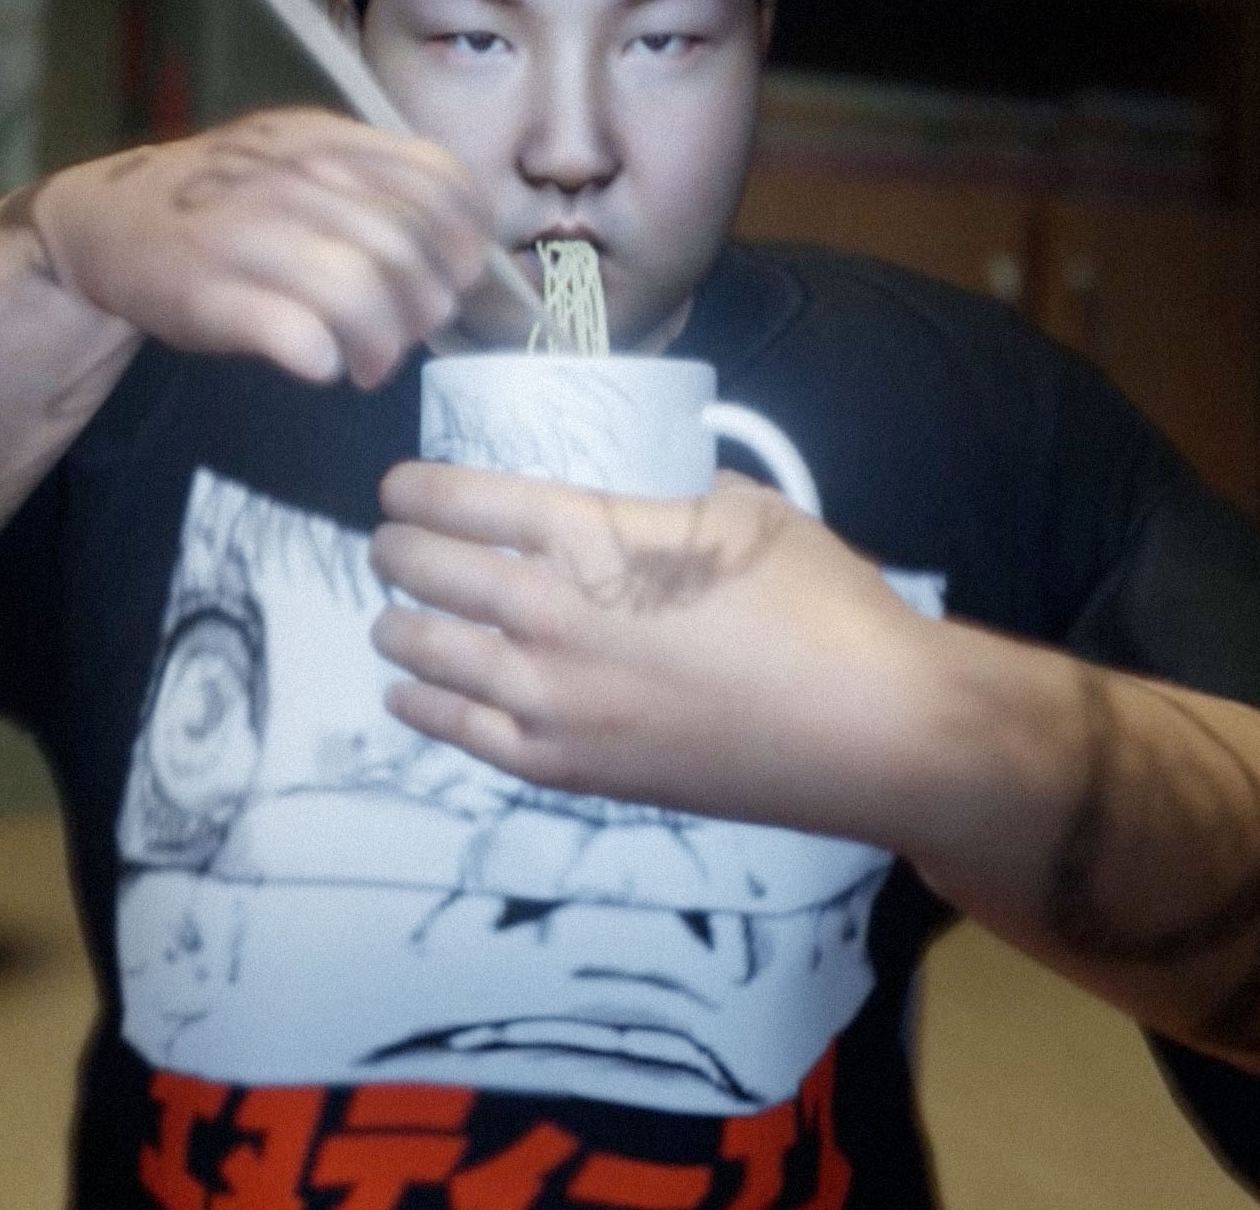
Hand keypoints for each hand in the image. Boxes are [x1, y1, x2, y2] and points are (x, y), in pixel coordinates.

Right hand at [32, 109, 493, 387]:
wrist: (104, 221)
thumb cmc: (225, 204)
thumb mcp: (300, 164)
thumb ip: (377, 188)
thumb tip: (465, 256)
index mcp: (326, 142)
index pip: (438, 181)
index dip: (465, 238)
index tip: (455, 276)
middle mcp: (292, 179)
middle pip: (407, 250)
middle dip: (425, 309)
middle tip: (407, 334)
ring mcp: (247, 233)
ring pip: (361, 294)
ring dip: (382, 345)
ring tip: (370, 363)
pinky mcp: (210, 293)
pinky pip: (298, 335)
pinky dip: (324, 359)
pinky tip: (320, 364)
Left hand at [367, 461, 947, 842]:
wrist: (870, 730)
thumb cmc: (822, 609)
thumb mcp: (750, 510)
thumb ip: (679, 496)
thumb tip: (658, 498)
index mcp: (590, 538)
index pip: (463, 501)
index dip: (415, 491)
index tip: (400, 488)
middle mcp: (551, 617)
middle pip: (430, 574)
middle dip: (395, 552)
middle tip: (390, 544)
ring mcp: (555, 703)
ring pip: (432, 656)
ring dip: (400, 627)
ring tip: (392, 616)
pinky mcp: (573, 770)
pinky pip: (469, 737)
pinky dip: (427, 709)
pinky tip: (410, 694)